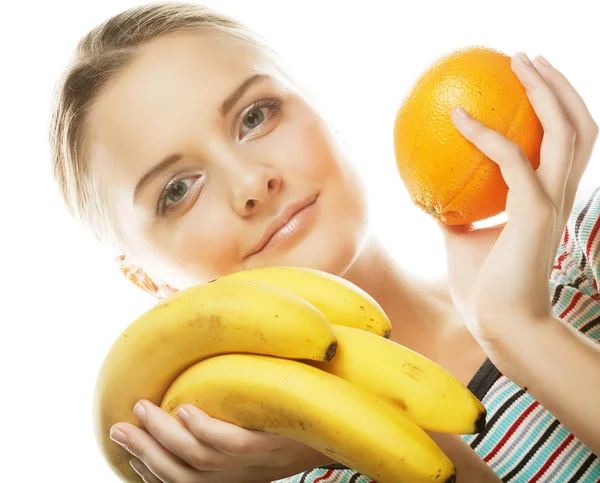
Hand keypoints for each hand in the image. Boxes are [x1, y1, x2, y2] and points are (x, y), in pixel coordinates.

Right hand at [110, 400, 332, 481]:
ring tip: (142, 410)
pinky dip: (205, 430)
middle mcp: (245, 475)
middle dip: (145, 453)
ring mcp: (260, 462)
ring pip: (200, 459)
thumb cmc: (301, 422)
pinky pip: (234, 443)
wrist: (350, 425)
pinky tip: (186, 410)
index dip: (152, 470)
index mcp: (238, 476)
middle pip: (183, 475)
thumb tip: (196, 394)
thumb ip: (233, 420)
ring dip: (165, 437)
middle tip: (117, 427)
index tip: (128, 448)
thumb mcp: (264, 429)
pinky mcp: (276, 443)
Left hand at [438, 52, 598, 344]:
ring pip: (565, 129)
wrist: (500, 325)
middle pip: (579, 124)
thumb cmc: (484, 288)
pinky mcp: (535, 212)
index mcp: (548, 199)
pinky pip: (513, 159)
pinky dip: (488, 135)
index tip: (529, 83)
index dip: (556, 108)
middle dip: (559, 85)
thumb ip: (457, 214)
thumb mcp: (464, 240)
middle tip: (527, 58)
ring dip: (543, 91)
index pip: (566, 143)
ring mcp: (552, 201)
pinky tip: (460, 119)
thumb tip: (430, 196)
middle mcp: (559, 194)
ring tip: (518, 63)